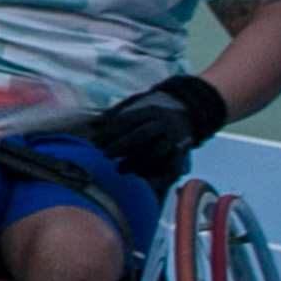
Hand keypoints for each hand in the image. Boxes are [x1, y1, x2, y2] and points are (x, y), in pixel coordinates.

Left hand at [81, 75, 222, 187]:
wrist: (189, 112)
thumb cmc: (151, 113)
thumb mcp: (134, 106)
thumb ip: (113, 114)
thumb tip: (91, 125)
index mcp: (150, 110)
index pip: (128, 120)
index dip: (110, 132)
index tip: (96, 143)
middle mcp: (164, 122)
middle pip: (143, 134)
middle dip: (122, 146)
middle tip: (105, 155)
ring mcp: (174, 137)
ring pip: (156, 150)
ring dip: (136, 162)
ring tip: (119, 169)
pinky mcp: (181, 151)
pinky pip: (169, 163)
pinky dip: (153, 171)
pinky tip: (137, 174)